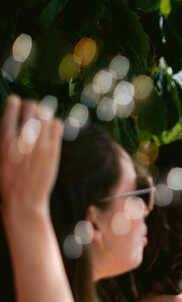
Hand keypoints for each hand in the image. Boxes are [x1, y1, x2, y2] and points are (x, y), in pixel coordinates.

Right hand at [0, 96, 63, 215]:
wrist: (23, 199)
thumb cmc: (8, 178)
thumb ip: (7, 137)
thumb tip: (15, 120)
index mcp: (4, 138)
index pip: (12, 106)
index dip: (15, 102)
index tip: (15, 102)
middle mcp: (22, 138)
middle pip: (32, 106)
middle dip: (30, 105)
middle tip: (30, 110)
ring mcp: (40, 143)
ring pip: (46, 114)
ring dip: (43, 113)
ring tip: (40, 120)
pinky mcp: (53, 150)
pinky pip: (57, 125)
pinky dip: (54, 123)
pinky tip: (50, 129)